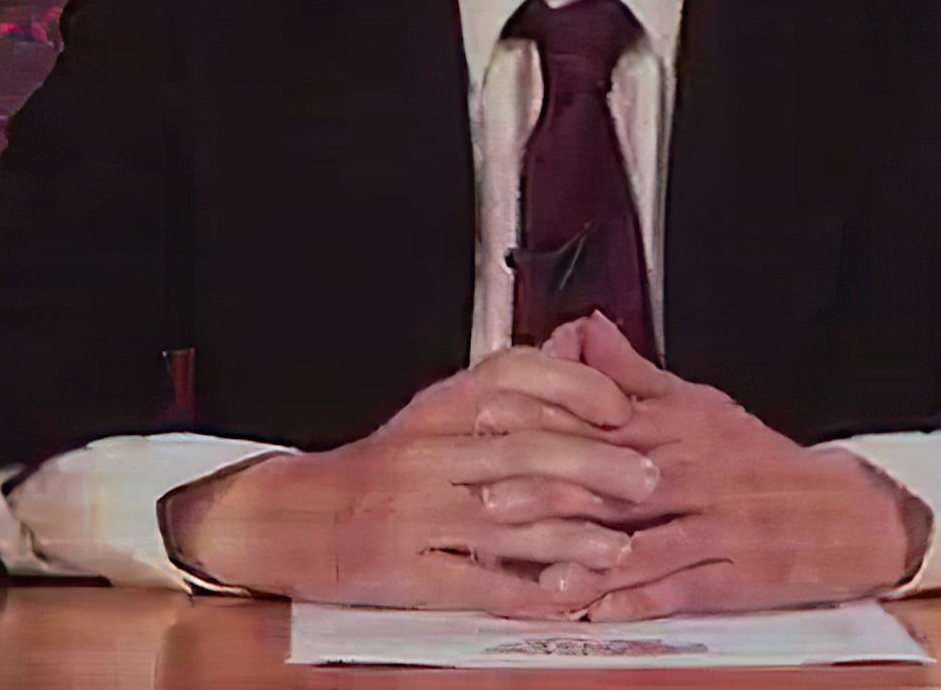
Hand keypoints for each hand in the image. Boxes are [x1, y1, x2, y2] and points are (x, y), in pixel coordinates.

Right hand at [162, 347, 658, 615]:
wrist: (291, 517)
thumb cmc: (378, 466)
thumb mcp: (437, 411)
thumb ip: (508, 385)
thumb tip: (578, 345)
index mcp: (439, 406)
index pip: (516, 378)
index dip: (578, 391)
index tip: (625, 408)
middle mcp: (429, 451)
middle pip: (524, 447)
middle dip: (597, 464)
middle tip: (648, 478)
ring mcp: (416, 513)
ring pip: (508, 517)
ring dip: (575, 534)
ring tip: (621, 544)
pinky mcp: (406, 572)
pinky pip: (479, 582)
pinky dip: (529, 591)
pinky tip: (567, 596)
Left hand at [493, 312, 926, 619]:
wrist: (845, 511)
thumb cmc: (762, 460)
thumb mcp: (701, 403)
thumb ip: (633, 375)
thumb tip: (582, 329)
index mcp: (680, 428)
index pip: (601, 418)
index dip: (544, 417)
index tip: (491, 414)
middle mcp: (694, 474)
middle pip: (613, 481)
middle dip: (550, 489)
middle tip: (490, 497)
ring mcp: (716, 527)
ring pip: (644, 541)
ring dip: (588, 558)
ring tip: (536, 569)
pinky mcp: (736, 575)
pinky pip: (681, 589)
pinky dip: (639, 603)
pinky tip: (600, 613)